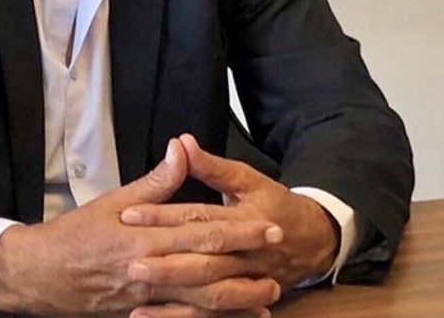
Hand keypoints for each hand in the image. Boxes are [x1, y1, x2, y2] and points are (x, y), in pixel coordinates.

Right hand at [0, 139, 284, 315]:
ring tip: (267, 296)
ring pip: (200, 303)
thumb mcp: (113, 202)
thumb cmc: (75, 235)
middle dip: (247, 266)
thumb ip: (154, 182)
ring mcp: (145, 300)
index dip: (238, 231)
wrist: (39, 275)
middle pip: (208, 272)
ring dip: (237, 300)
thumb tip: (181, 149)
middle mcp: (148, 271)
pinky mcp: (139, 315)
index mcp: (143, 238)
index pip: (201, 234)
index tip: (268, 226)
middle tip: (279, 260)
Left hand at [119, 134, 339, 300]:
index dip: (163, 216)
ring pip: (207, 291)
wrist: (313, 241)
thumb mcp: (247, 180)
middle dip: (166, 262)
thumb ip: (211, 166)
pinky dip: (180, 315)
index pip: (198, 218)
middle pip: (203, 260)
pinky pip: (210, 313)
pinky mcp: (241, 299)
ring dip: (173, 292)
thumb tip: (181, 143)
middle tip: (130, 262)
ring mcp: (245, 281)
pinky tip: (148, 314)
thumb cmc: (276, 205)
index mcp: (243, 219)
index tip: (129, 214)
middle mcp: (244, 254)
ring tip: (138, 289)